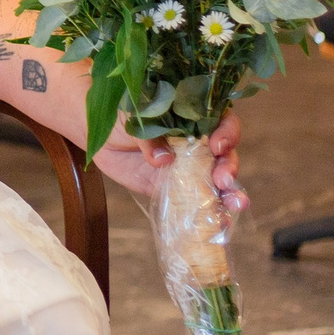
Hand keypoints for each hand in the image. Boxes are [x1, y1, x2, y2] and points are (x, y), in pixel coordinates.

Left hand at [91, 113, 247, 213]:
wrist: (99, 130)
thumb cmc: (121, 114)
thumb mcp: (135, 116)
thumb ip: (150, 136)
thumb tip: (163, 159)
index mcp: (193, 116)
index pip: (220, 121)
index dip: (226, 132)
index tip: (217, 145)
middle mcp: (198, 141)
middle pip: (225, 153)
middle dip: (229, 166)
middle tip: (223, 180)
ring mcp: (190, 166)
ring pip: (218, 178)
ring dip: (231, 192)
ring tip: (235, 204)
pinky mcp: (177, 187)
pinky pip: (199, 199)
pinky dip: (212, 211)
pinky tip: (222, 221)